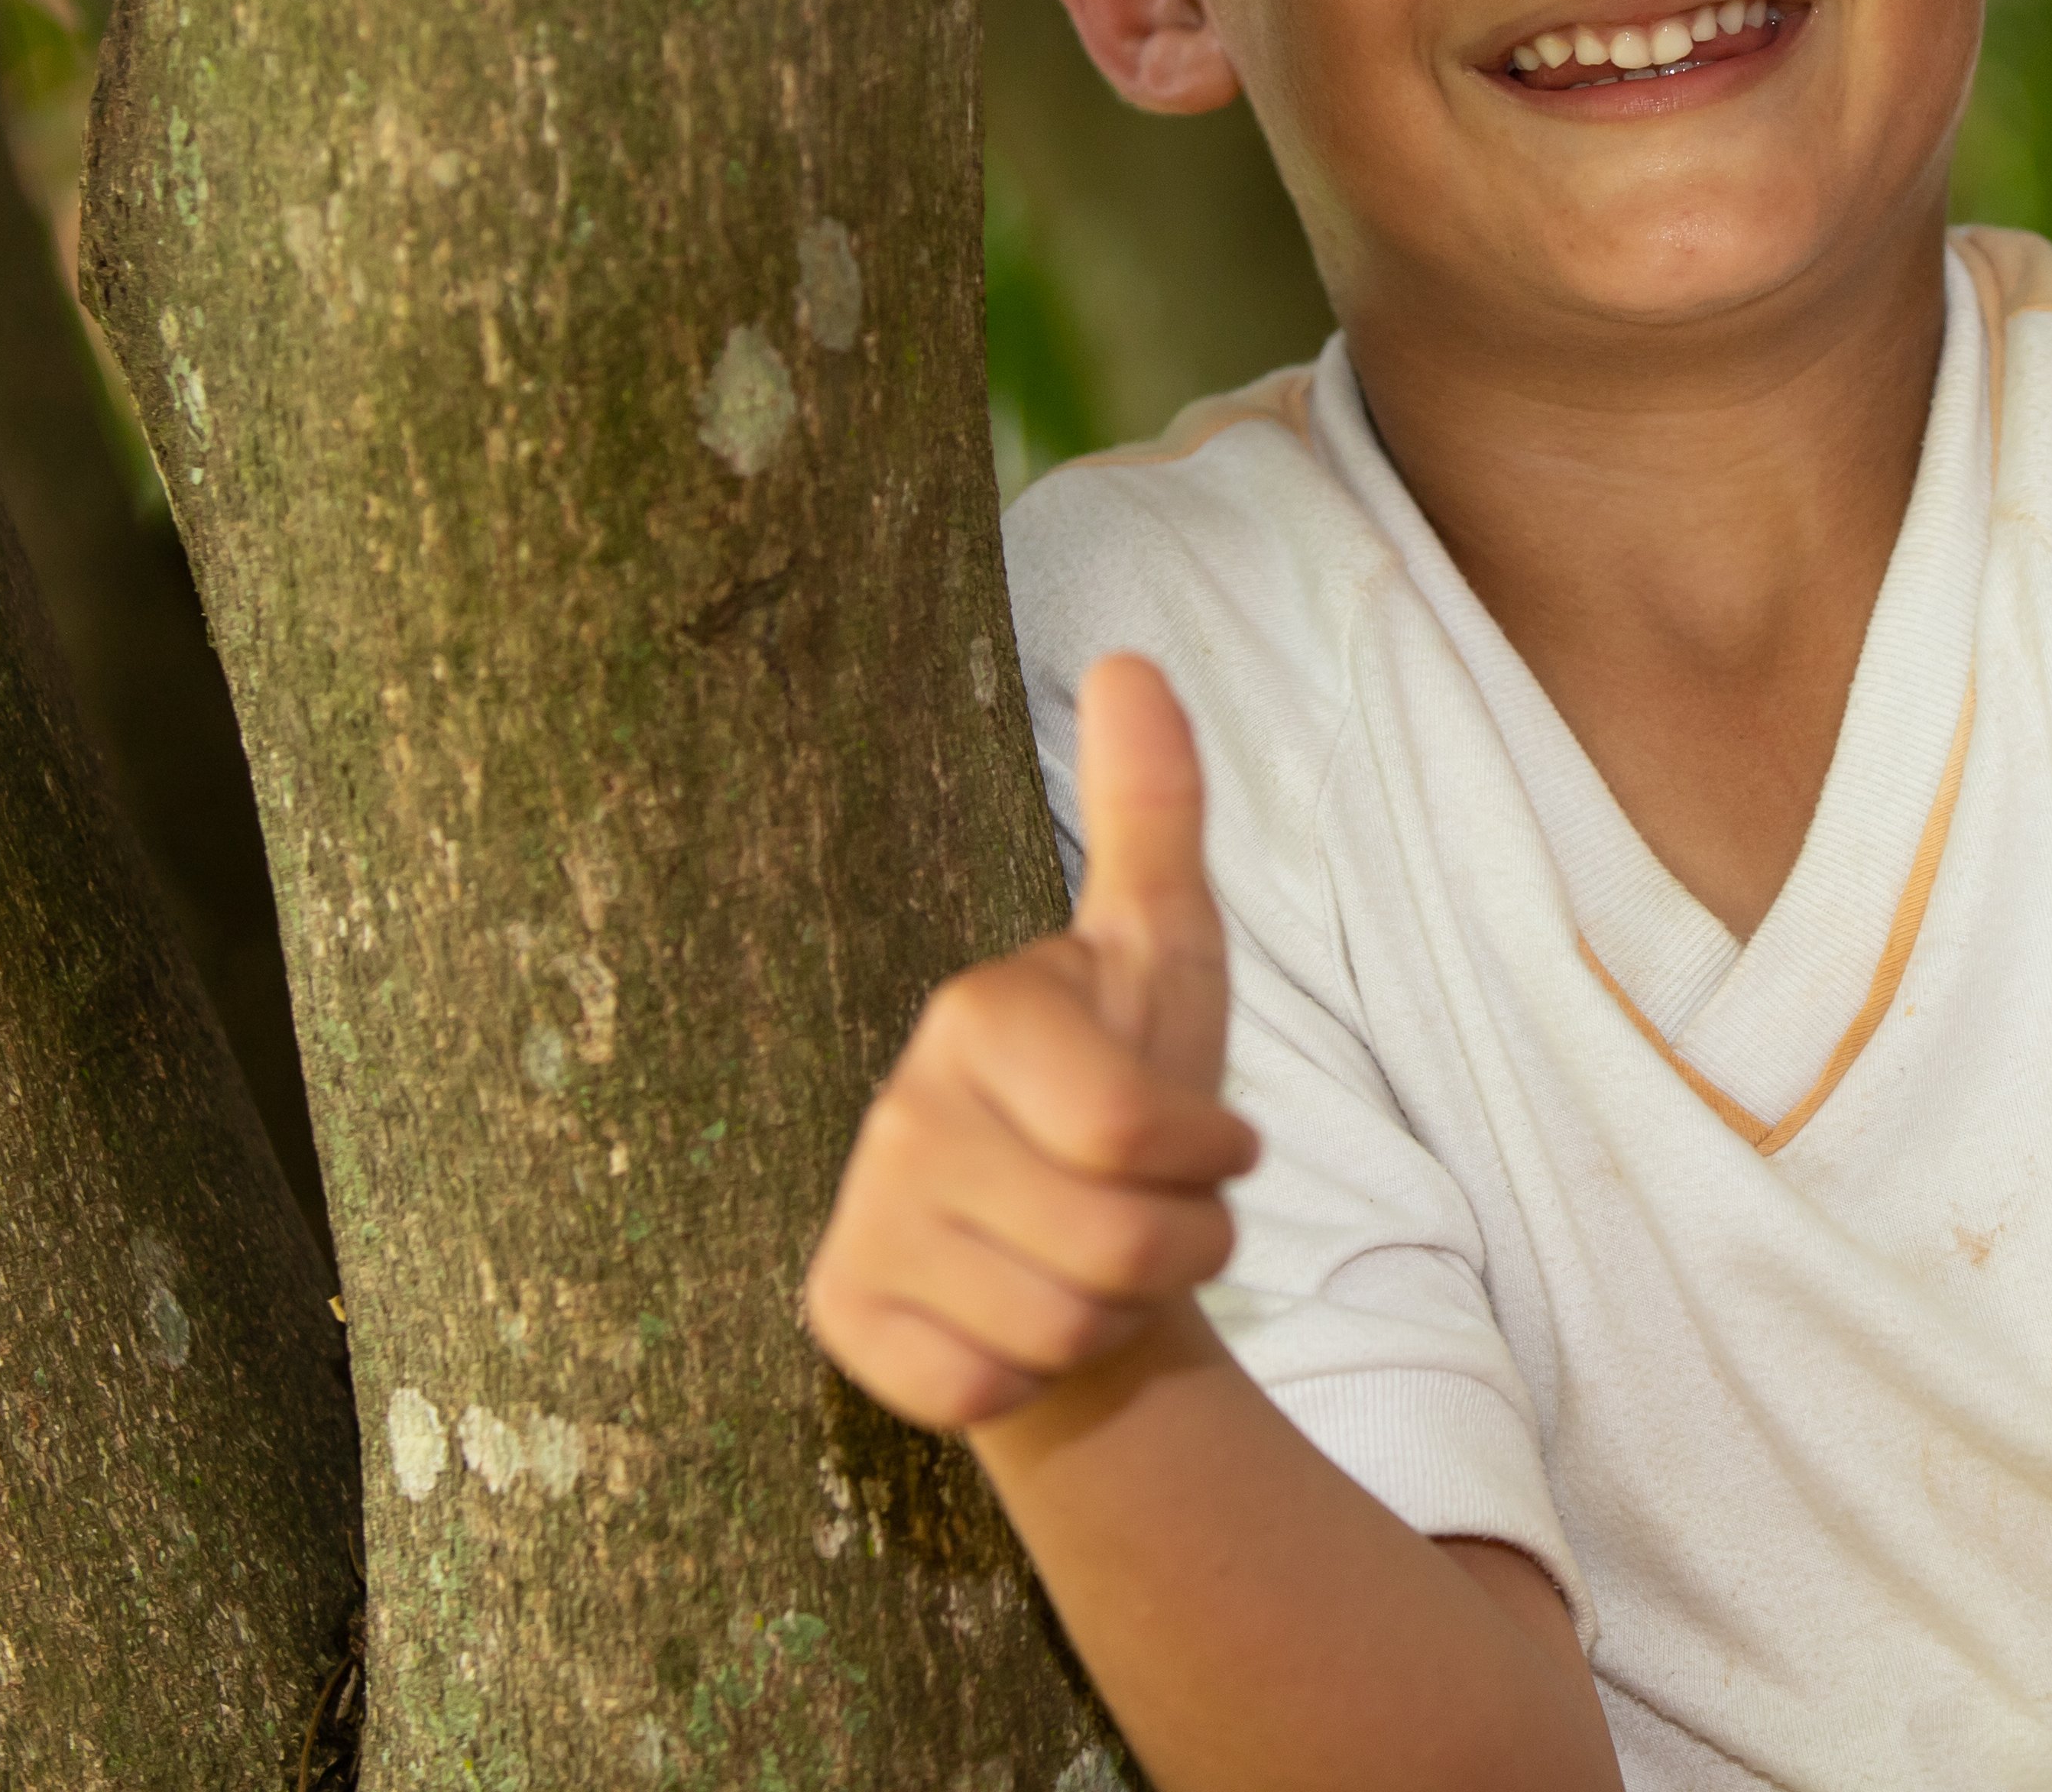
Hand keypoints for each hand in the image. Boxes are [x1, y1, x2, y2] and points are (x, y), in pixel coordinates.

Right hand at [806, 655, 1257, 1428]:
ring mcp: (861, 1219)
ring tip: (1095, 1267)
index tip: (1209, 1144)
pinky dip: (1031, 1378)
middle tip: (1155, 1215)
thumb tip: (1133, 659)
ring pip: (1058, 1330)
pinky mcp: (843, 1322)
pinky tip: (1019, 1319)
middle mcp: (900, 1110)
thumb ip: (1153, 817)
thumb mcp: (1165, 960)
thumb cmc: (1128, 1100)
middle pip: (1113, 1246)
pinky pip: (985, 1391)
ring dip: (1115, 1318)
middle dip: (1177, 1250)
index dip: (1208, 1162)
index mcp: (980, 1015)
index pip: (1135, 1137)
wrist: (1065, 1253)